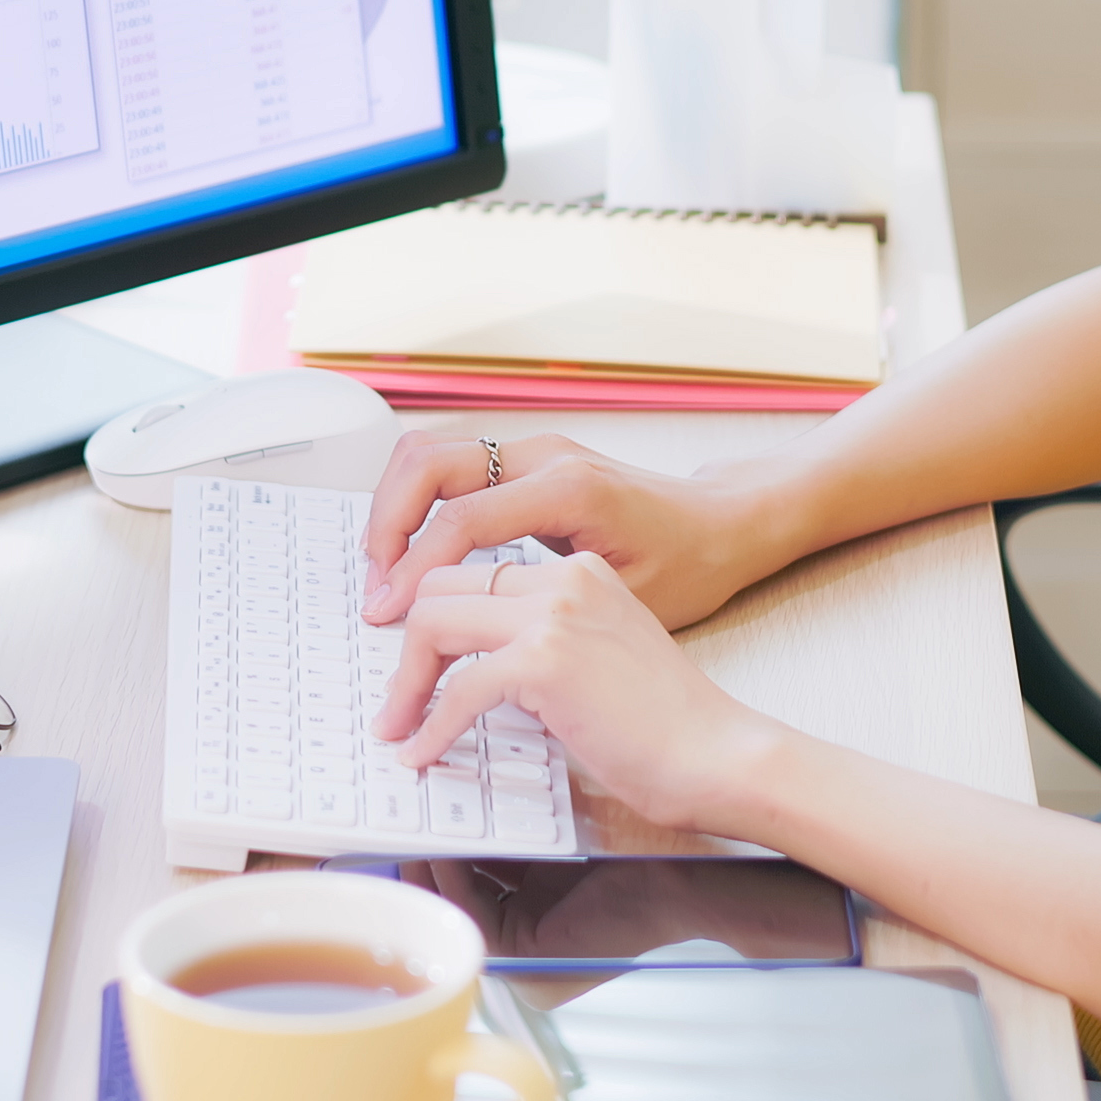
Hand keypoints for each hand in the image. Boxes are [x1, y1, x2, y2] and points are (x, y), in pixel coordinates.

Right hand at [358, 429, 784, 630]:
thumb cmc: (689, 566)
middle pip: (427, 463)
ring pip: (430, 452)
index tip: (386, 613)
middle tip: (376, 587)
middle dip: (386, 525)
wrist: (724, 524)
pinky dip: (419, 501)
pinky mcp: (529, 458)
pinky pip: (452, 464)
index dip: (412, 570)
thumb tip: (478, 651)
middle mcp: (545, 456)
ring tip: (386, 570)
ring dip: (395, 507)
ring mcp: (534, 449)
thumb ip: (549, 615)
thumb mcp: (626, 602)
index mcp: (569, 490)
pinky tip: (416, 551)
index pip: (460, 519)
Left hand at [371, 554, 794, 838]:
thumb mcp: (600, 657)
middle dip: (407, 644)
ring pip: (434, 622)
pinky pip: (459, 688)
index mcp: (578, 572)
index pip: (474, 572)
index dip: (432, 615)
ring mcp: (554, 616)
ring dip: (406, 683)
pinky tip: (425, 752)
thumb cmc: (667, 724)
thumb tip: (473, 669)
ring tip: (398, 725)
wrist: (718, 755)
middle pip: (441, 586)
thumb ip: (543, 645)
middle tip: (396, 696)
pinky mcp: (546, 662)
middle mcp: (564, 580)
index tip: (414, 659)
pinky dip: (431, 725)